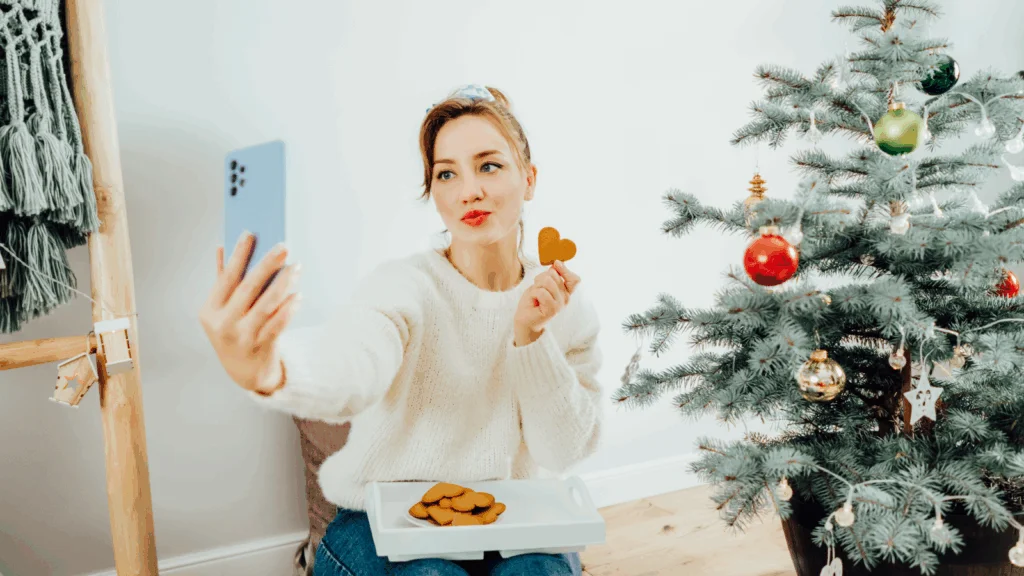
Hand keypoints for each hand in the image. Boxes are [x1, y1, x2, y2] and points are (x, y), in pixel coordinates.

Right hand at [199, 232, 301, 393]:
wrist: (244, 372)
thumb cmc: (233, 332)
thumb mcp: (220, 311)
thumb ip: (222, 280)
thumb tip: (222, 248)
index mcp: (211, 311)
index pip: (226, 277)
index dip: (238, 254)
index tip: (249, 233)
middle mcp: (224, 324)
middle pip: (248, 288)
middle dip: (267, 265)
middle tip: (283, 245)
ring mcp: (243, 337)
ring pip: (267, 305)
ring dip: (283, 283)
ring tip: (296, 266)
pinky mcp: (262, 347)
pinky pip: (279, 324)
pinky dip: (289, 308)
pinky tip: (298, 294)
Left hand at [513, 260, 579, 346]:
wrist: (524, 321)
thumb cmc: (532, 302)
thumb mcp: (541, 285)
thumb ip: (550, 276)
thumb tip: (556, 264)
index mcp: (565, 292)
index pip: (574, 279)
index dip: (565, 270)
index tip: (556, 264)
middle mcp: (565, 298)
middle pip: (554, 275)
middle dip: (540, 278)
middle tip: (537, 290)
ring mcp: (559, 304)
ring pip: (547, 281)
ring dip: (536, 286)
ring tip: (535, 296)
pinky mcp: (552, 309)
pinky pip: (541, 291)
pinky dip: (533, 294)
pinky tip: (534, 302)